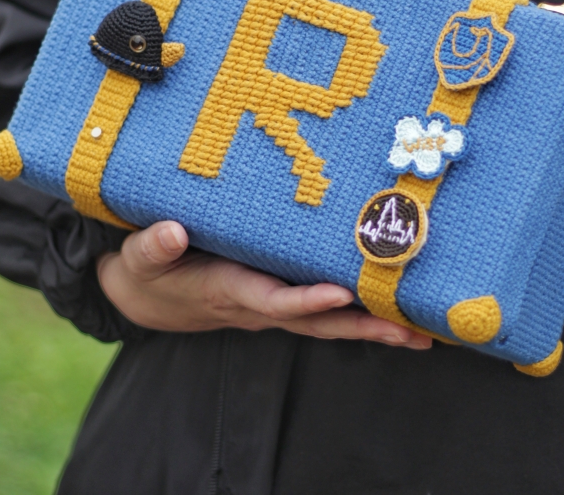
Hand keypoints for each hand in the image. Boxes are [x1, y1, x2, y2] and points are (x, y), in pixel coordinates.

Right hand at [97, 221, 431, 348]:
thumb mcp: (141, 258)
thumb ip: (153, 245)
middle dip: (363, 327)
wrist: (154, 297)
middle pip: (317, 321)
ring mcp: (274, 305)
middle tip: (410, 331)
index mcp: (229, 290)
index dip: (306, 299)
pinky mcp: (281, 297)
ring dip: (373, 327)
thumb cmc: (152, 271)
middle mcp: (259, 305)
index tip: (342, 292)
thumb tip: (172, 231)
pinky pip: (325, 311)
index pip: (273, 300)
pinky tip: (394, 315)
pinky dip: (360, 315)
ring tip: (421, 332)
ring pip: (328, 321)